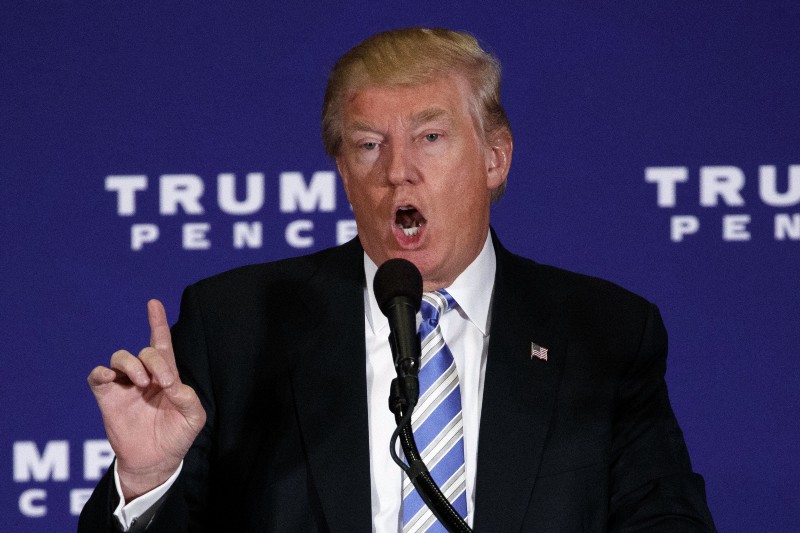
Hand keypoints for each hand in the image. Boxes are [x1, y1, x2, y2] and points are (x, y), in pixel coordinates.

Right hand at [88, 299, 206, 500]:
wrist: (155, 462)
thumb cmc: (176, 436)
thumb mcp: (193, 417)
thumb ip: (187, 397)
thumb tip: (170, 383)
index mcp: (167, 377)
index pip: (162, 344)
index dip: (158, 323)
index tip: (154, 303)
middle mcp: (144, 376)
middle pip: (144, 351)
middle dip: (154, 361)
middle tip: (161, 383)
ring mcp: (124, 386)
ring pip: (120, 358)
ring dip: (132, 365)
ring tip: (141, 383)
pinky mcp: (107, 398)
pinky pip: (98, 376)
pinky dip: (102, 372)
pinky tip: (112, 378)